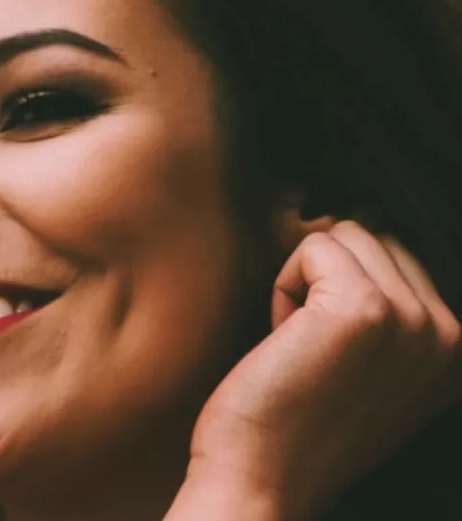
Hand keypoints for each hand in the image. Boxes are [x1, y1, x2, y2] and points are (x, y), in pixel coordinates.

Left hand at [167, 221, 460, 520]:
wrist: (259, 481)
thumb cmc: (290, 423)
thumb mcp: (362, 365)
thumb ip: (379, 307)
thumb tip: (339, 221)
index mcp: (452, 348)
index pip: (398, 255)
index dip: (340, 288)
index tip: (323, 350)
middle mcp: (447, 333)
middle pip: (375, 236)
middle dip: (324, 280)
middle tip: (305, 349)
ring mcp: (410, 320)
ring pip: (345, 234)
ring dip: (302, 283)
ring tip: (297, 346)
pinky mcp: (361, 311)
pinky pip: (313, 245)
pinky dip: (282, 285)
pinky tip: (281, 339)